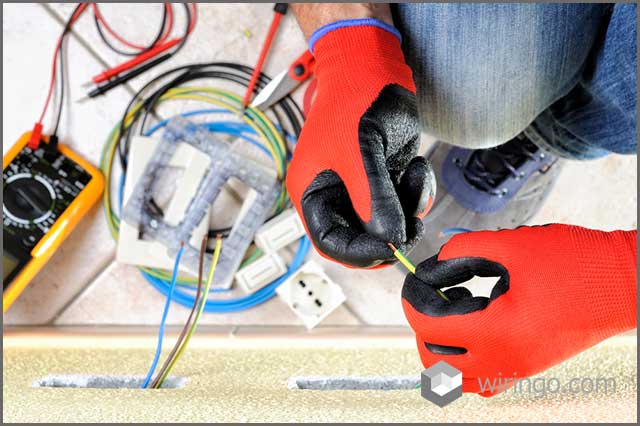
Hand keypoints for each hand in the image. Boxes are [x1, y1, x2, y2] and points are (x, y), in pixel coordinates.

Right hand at [286, 20, 435, 267]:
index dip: (359, 252)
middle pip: (362, 237)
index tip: (390, 249)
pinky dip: (416, 193)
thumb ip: (373, 201)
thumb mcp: (360, 155)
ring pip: (388, 223)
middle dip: (389, 234)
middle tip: (411, 226)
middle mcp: (337, 194)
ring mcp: (363, 187)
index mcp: (314, 193)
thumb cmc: (354, 100)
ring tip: (411, 178)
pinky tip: (414, 167)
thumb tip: (390, 241)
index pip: (331, 242)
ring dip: (408, 210)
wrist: (374, 65)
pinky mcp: (386, 178)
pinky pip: (404, 203)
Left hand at [402, 224, 636, 395]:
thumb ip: (463, 249)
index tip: (416, 280)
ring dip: (442, 344)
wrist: (624, 283)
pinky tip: (475, 326)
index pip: (428, 325)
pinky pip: (480, 380)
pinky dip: (464, 360)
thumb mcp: (511, 244)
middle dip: (424, 323)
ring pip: (455, 376)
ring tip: (457, 308)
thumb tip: (438, 258)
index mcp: (498, 331)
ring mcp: (516, 370)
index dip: (414, 298)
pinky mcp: (527, 368)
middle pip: (434, 358)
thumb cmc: (578, 263)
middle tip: (436, 293)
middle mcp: (504, 360)